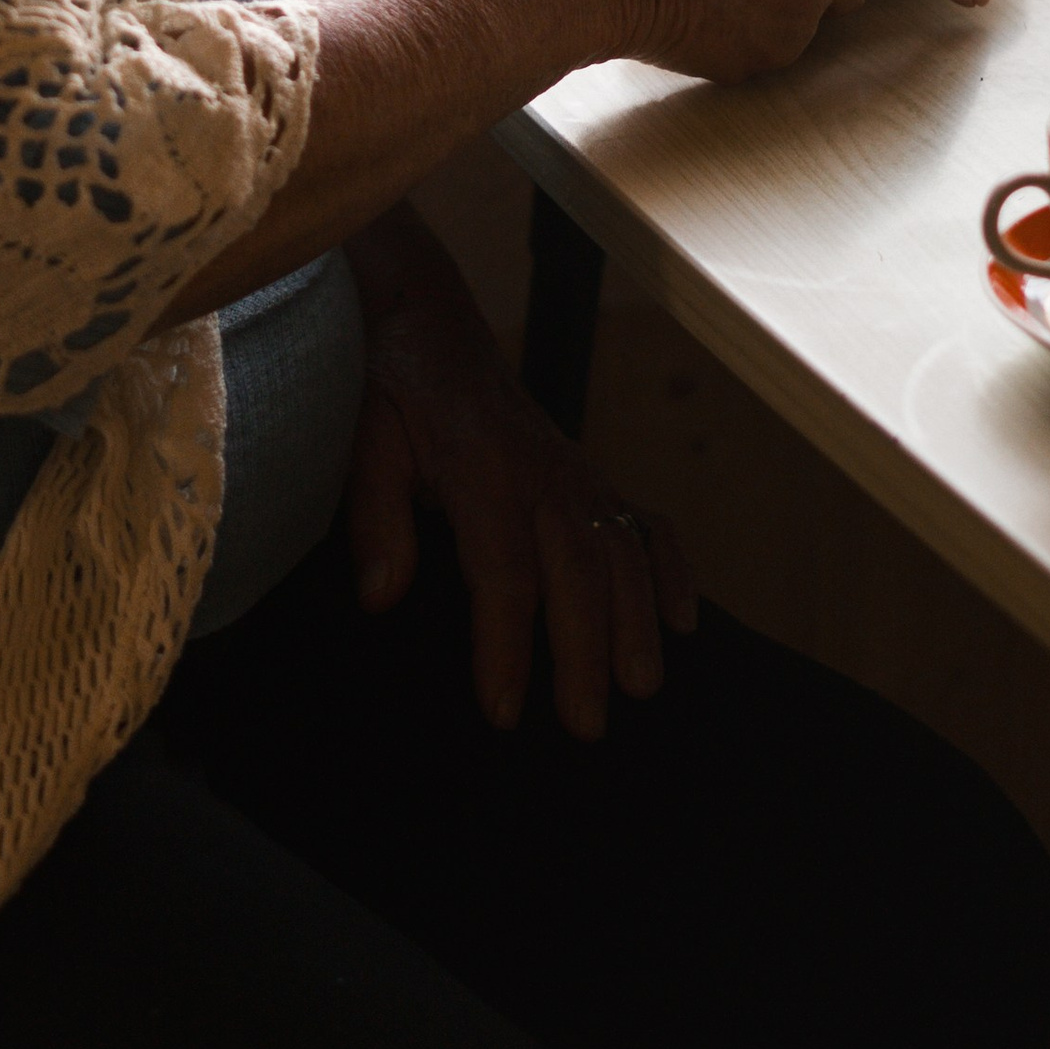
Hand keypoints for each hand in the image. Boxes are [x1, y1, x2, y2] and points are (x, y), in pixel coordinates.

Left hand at [347, 211, 696, 739]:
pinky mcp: (589, 474)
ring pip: (621, 552)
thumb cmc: (393, 391)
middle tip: (588, 724)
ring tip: (644, 686)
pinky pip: (644, 520)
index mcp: (483, 473)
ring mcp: (575, 473)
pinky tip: (686, 619)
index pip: (503, 574)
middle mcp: (542, 475)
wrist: (428, 323)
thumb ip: (374, 516)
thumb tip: (380, 597)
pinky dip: (671, 566)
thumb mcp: (363, 441)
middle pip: (577, 572)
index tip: (503, 711)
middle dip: (587, 650)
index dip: (506, 646)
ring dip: (638, 620)